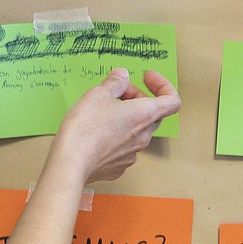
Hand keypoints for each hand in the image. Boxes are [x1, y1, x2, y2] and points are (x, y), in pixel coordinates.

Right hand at [50, 68, 180, 182]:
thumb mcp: (98, 93)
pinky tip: (96, 132)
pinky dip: (115, 135)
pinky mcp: (118, 167)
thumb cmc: (86, 128)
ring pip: (137, 131)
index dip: (163, 85)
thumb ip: (115, 81)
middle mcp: (143, 137)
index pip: (172, 101)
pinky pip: (123, 147)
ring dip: (126, 117)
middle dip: (137, 99)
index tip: (146, 77)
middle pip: (152, 114)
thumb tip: (123, 76)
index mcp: (145, 115)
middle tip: (117, 92)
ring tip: (102, 111)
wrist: (70, 164)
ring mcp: (132, 155)